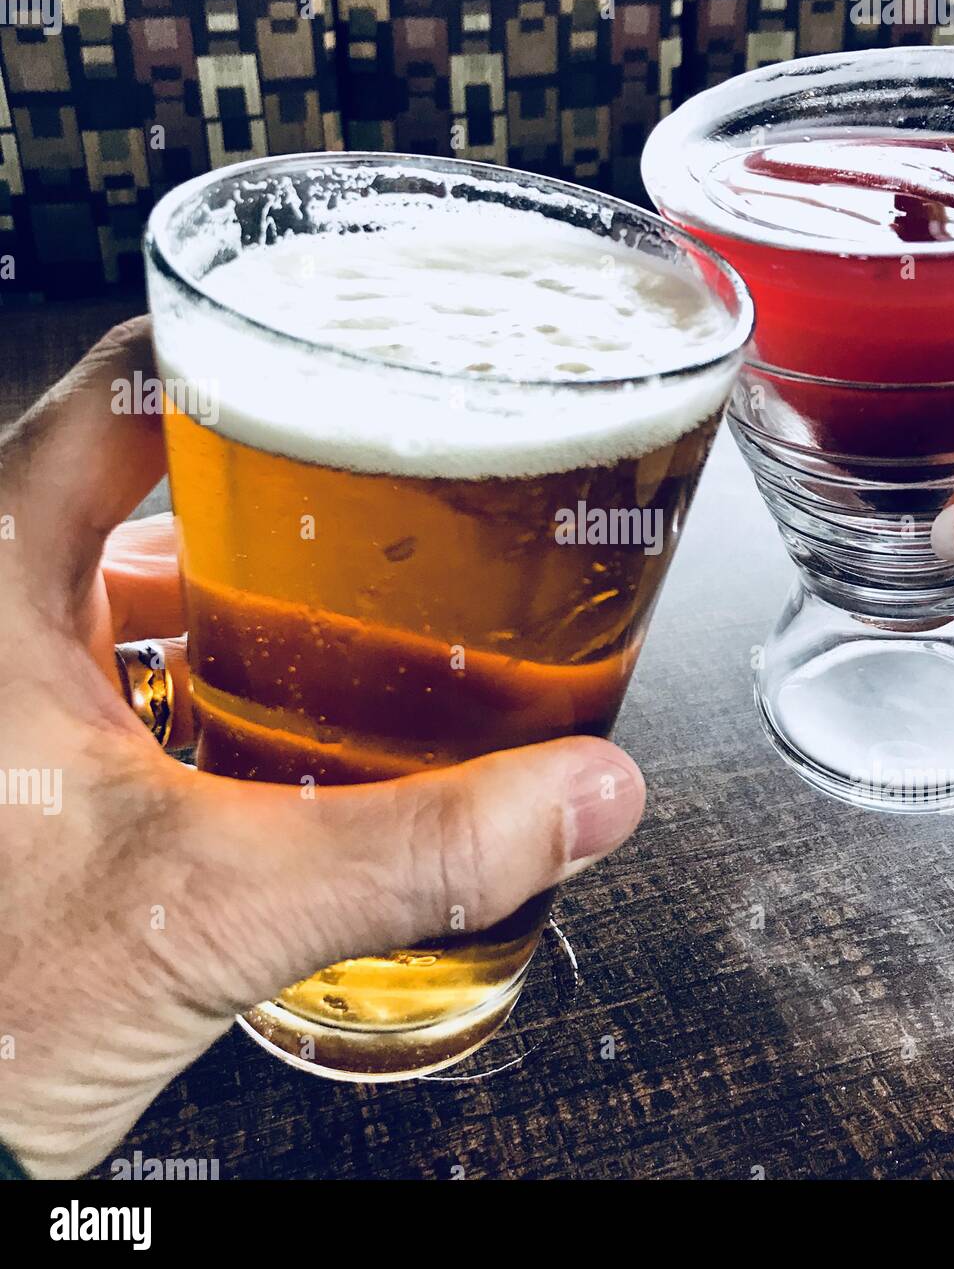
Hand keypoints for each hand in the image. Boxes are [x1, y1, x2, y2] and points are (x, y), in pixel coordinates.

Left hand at [0, 320, 644, 1177]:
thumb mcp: (205, 905)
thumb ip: (412, 849)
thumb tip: (580, 797)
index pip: (129, 386)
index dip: (258, 363)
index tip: (357, 371)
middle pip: (153, 487)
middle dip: (285, 504)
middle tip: (395, 512)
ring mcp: (2, 689)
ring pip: (140, 592)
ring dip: (252, 604)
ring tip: (363, 622)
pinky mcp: (22, 766)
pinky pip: (126, 676)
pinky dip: (212, 683)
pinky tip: (284, 728)